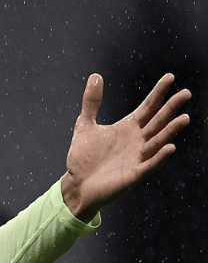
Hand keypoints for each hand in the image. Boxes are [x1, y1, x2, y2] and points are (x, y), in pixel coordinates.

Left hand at [61, 72, 190, 222]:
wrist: (76, 186)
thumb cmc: (83, 158)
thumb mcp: (85, 126)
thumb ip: (91, 103)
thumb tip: (95, 76)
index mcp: (129, 127)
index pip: (148, 107)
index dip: (158, 92)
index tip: (170, 77)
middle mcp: (138, 141)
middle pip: (158, 121)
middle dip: (171, 108)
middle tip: (186, 93)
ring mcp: (137, 158)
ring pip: (158, 142)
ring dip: (170, 131)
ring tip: (184, 118)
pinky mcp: (133, 175)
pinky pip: (149, 165)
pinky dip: (159, 157)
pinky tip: (170, 147)